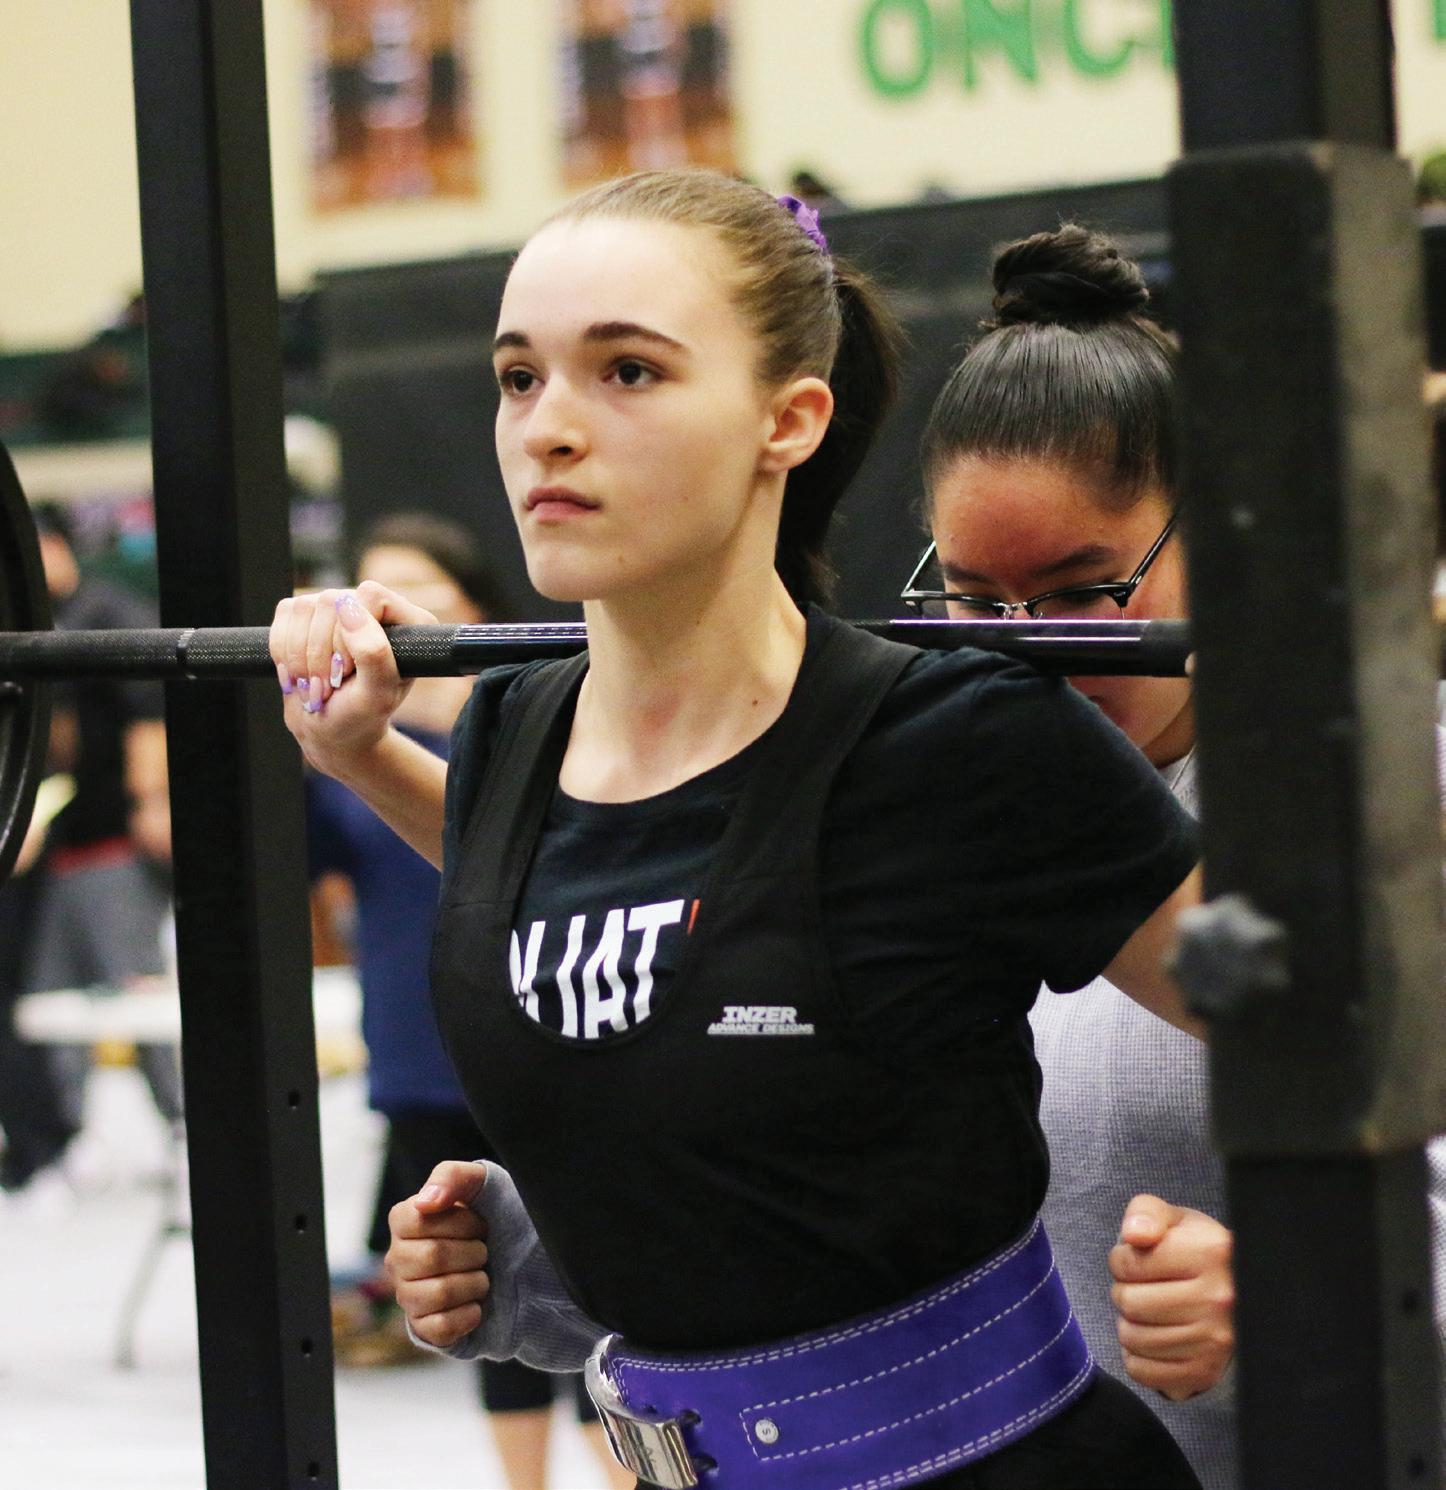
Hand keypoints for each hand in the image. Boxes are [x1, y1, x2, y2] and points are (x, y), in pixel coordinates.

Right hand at [268, 582, 435, 771]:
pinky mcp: (308, 615)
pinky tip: (300, 674)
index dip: (351, 632)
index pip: (371, 596)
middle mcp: (373, 610)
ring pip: (303, 606)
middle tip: (329, 686)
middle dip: (321, 653)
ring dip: (300, 657)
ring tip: (316, 685)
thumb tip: (349, 607)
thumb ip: (373, 654)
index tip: (350, 669)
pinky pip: (285, 614)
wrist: (328, 731)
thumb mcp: (375, 696)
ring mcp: (339, 610)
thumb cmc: (359, 718)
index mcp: (406, 623)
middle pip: (331, 601)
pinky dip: (283, 651)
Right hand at [385, 1160, 490, 1348]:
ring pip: (435, 1294)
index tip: (481, 1223)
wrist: (530, 1264)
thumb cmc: (502, 1217)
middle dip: (473, 1253)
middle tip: (485, 1251)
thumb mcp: (485, 1184)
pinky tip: (478, 1305)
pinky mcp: (425, 1330)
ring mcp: (409, 1296)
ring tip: (483, 1277)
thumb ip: (453, 1177)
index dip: (459, 1222)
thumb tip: (425, 1201)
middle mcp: (399, 1259)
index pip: (415, 1220)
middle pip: (430, 1257)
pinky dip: (470, 1316)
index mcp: (406, 1221)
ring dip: (475, 1284)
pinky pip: (440, 1328)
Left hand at [1110, 1193, 1234, 1401]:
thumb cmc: (1197, 1253)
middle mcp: (1218, 1299)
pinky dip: (1137, 1356)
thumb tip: (1133, 1235)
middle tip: (1141, 1288)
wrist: (1240, 1295)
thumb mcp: (1175, 1220)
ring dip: (1129, 1324)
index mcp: (1209, 1252)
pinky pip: (1142, 1371)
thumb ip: (1146, 1214)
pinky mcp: (1206, 1372)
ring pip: (1133, 1339)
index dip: (1120, 1260)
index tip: (1135, 1260)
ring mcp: (1215, 1340)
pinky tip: (1153, 1338)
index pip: (1127, 1263)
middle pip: (1129, 1303)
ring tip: (1149, 1311)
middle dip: (1124, 1292)